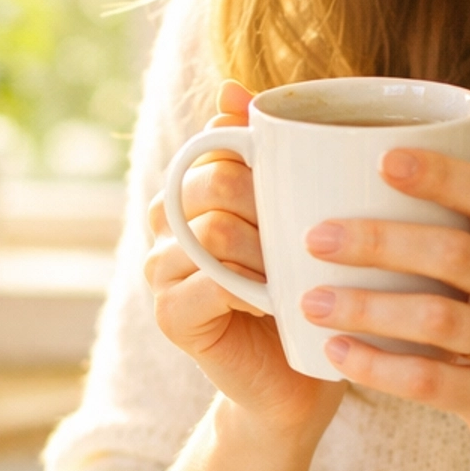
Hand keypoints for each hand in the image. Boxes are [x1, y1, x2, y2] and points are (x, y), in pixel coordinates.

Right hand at [146, 82, 345, 443]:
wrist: (302, 383)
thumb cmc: (309, 291)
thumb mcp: (299, 216)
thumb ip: (275, 157)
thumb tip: (232, 87)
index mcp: (192, 192)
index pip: (216, 145)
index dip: (264, 162)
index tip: (302, 190)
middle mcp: (164, 226)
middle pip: (214, 183)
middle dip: (271, 208)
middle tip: (308, 241)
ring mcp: (161, 272)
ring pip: (215, 229)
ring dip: (268, 251)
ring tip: (297, 275)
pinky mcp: (170, 317)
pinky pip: (211, 282)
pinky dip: (255, 290)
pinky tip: (280, 303)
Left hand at [299, 147, 469, 470]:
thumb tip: (452, 128)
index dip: (440, 175)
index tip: (382, 158)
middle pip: (456, 254)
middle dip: (380, 242)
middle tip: (316, 238)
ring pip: (438, 318)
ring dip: (367, 307)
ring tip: (311, 301)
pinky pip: (431, 381)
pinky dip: (378, 367)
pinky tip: (336, 353)